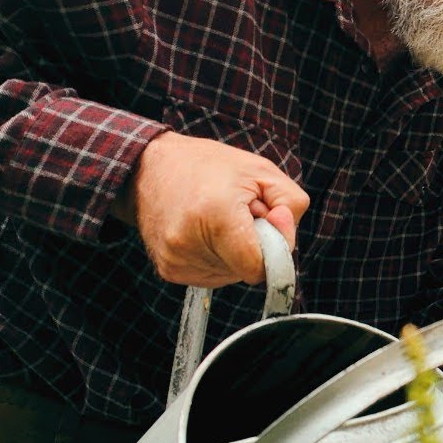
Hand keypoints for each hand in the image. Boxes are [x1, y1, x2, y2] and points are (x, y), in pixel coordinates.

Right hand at [114, 131, 309, 286]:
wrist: (150, 168)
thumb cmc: (210, 166)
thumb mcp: (262, 171)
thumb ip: (291, 205)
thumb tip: (286, 240)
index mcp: (216, 216)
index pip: (258, 267)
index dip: (274, 246)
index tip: (267, 220)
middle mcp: (189, 244)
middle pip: (247, 270)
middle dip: (253, 244)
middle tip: (237, 212)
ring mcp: (176, 261)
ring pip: (232, 275)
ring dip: (235, 251)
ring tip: (218, 219)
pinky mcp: (169, 271)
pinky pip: (213, 275)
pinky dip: (218, 257)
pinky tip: (204, 231)